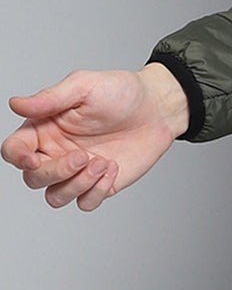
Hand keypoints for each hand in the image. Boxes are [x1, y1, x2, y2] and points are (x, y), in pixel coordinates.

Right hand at [2, 64, 189, 211]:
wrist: (158, 107)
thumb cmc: (121, 91)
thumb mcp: (85, 85)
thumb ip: (50, 98)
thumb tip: (15, 104)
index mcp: (45, 128)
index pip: (14, 150)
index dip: (17, 158)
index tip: (33, 159)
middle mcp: (57, 152)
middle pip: (33, 179)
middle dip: (55, 172)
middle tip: (83, 155)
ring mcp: (78, 171)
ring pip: (55, 197)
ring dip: (77, 184)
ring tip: (102, 161)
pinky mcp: (100, 184)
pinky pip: (85, 203)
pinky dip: (97, 191)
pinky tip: (113, 167)